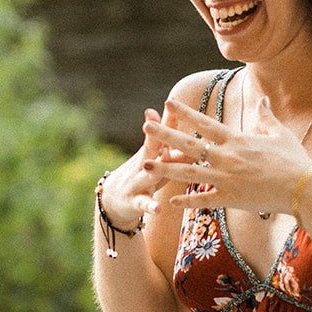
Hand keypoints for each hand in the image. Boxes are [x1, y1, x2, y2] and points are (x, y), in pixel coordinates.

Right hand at [98, 108, 176, 230]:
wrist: (113, 200)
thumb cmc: (146, 174)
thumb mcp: (157, 159)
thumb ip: (175, 145)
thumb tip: (197, 127)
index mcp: (153, 152)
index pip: (162, 133)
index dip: (167, 120)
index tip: (172, 103)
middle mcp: (143, 163)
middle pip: (150, 148)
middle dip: (153, 136)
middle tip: (153, 123)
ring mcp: (137, 182)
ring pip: (148, 175)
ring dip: (154, 170)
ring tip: (155, 166)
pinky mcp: (134, 202)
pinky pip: (144, 204)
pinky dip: (151, 206)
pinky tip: (159, 208)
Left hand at [142, 98, 311, 215]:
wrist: (303, 188)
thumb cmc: (295, 161)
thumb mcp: (280, 134)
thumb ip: (266, 118)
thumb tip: (263, 101)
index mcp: (237, 140)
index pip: (205, 123)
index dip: (185, 113)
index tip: (168, 104)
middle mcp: (227, 157)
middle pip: (189, 145)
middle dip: (166, 135)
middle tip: (145, 127)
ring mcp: (227, 178)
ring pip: (189, 173)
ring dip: (165, 170)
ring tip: (144, 166)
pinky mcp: (231, 198)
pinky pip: (204, 200)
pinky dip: (188, 201)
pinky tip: (171, 201)